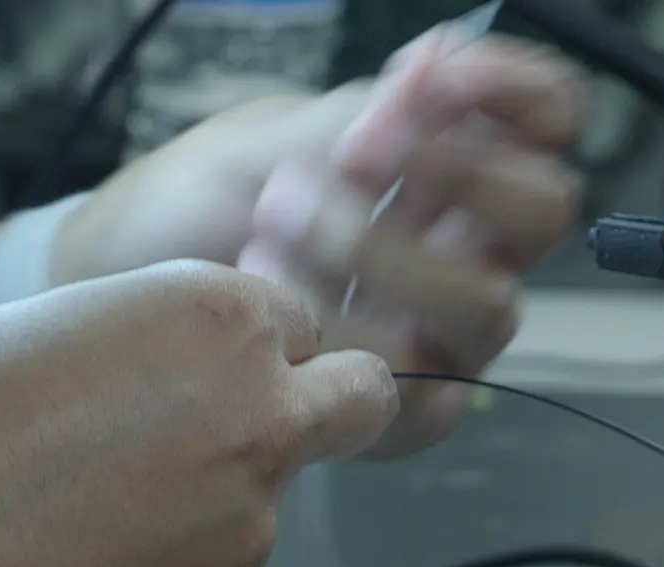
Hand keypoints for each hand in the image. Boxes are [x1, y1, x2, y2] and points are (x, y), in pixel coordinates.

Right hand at [0, 261, 396, 566]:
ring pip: (252, 518)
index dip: (251, 351)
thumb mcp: (39, 332)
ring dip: (194, 522)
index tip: (205, 378)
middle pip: (354, 405)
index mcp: (215, 319)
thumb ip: (133, 354)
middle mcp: (257, 419)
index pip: (299, 323)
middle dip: (314, 414)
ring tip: (58, 531)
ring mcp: (240, 533)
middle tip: (224, 443)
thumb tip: (149, 392)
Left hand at [50, 29, 587, 455]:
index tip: (426, 78)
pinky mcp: (403, 407)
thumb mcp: (270, 143)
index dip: (510, 92)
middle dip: (447, 173)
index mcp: (453, 166)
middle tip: (342, 159)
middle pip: (539, 212)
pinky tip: (267, 298)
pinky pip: (417, 383)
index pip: (548, 118)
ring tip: (270, 225)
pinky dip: (341, 337)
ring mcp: (442, 333)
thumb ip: (359, 113)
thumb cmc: (195, 205)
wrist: (116, 282)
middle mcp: (468, 250)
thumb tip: (440, 61)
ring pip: (485, 302)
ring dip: (377, 253)